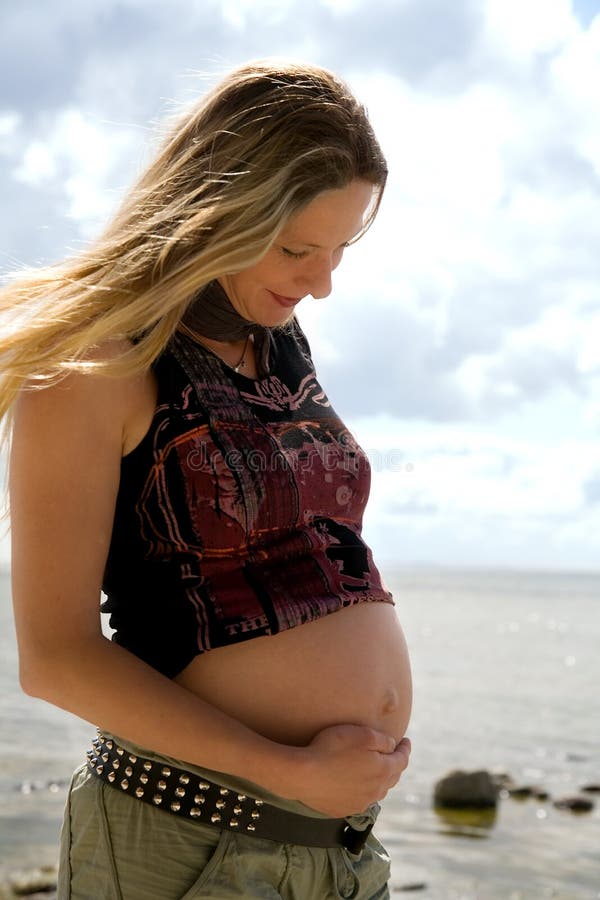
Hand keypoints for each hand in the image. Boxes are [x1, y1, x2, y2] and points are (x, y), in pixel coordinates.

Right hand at [292, 724, 410, 817]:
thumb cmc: (332, 748)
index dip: (405, 749)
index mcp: (383, 771)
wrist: (303, 775)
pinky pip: (360, 799)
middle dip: (395, 764)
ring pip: (378, 791)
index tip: (406, 741)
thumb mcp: (362, 734)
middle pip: (392, 777)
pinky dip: (364, 790)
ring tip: (377, 769)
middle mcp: (375, 791)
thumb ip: (382, 740)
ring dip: (381, 779)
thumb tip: (392, 746)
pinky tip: (356, 784)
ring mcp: (360, 802)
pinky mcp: (344, 809)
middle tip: (394, 754)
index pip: (402, 760)